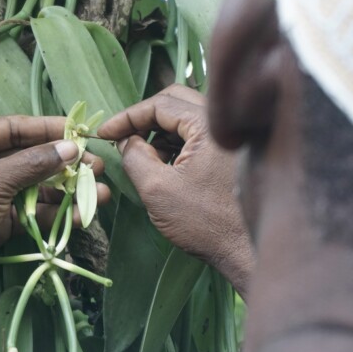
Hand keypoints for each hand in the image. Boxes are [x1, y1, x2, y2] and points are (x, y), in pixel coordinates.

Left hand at [0, 116, 108, 297]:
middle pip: (29, 158)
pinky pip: (31, 212)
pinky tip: (79, 216)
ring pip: (34, 187)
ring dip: (65, 192)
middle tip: (96, 167)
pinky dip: (53, 214)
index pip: (14, 128)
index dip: (48, 129)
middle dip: (63, 164)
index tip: (79, 132)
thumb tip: (71, 149)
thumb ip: (33, 164)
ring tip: (98, 194)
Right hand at [98, 85, 252, 296]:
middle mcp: (224, 122)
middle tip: (122, 136)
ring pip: (185, 118)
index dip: (127, 117)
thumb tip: (126, 140)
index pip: (160, 104)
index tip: (104, 133)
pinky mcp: (230, 152)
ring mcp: (231, 136)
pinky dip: (175, 143)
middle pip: (175, 102)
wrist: (247, 249)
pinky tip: (164, 165)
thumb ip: (134, 156)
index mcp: (208, 125)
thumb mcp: (156, 189)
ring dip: (159, 132)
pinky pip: (197, 134)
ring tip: (141, 156)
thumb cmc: (205, 221)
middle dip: (144, 118)